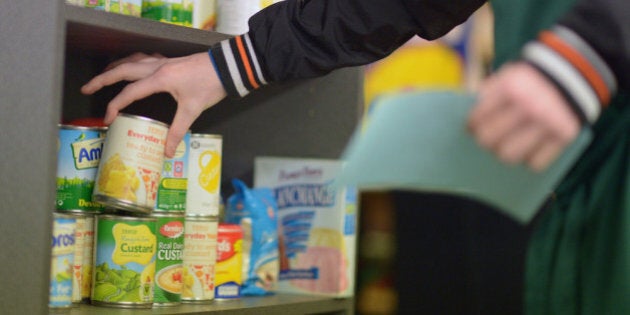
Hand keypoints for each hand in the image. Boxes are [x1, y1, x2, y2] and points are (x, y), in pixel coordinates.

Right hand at [81, 52, 226, 157]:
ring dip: (116, 68)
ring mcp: (163, 62)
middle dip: (102, 79)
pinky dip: (133, 63)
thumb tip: (166, 151)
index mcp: (159, 79)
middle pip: (122, 70)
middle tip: (86, 88)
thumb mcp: (192, 110)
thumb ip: (177, 131)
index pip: (129, 92)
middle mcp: (157, 67)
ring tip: (104, 76)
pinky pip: (144, 59)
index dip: (115, 106)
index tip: (108, 119)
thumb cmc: (210, 85)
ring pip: (132, 61)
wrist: (227, 67)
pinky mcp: (170, 62)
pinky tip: (133, 68)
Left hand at [467, 62, 580, 171]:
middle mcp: (530, 104)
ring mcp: (549, 121)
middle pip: (489, 140)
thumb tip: (466, 125)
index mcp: (511, 87)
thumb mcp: (507, 77)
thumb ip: (486, 96)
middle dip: (485, 142)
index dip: (471, 126)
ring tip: (506, 145)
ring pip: (509, 156)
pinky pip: (535, 163)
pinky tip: (528, 148)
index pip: (477, 118)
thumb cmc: (529, 81)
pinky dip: (529, 160)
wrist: (573, 74)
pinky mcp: (565, 135)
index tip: (472, 128)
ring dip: (505, 153)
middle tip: (488, 140)